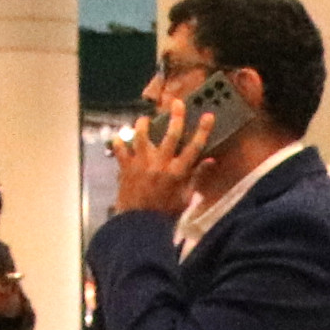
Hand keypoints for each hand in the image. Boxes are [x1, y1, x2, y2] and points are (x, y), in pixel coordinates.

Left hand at [114, 88, 229, 215]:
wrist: (139, 226)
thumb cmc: (165, 214)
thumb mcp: (186, 198)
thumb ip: (197, 177)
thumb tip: (210, 161)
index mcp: (178, 172)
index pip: (194, 147)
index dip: (202, 130)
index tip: (208, 115)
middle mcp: (161, 164)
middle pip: (171, 135)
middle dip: (176, 116)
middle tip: (177, 103)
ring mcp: (141, 165)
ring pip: (142, 136)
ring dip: (143, 125)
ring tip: (144, 120)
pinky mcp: (126, 169)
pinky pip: (120, 150)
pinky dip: (119, 143)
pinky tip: (119, 138)